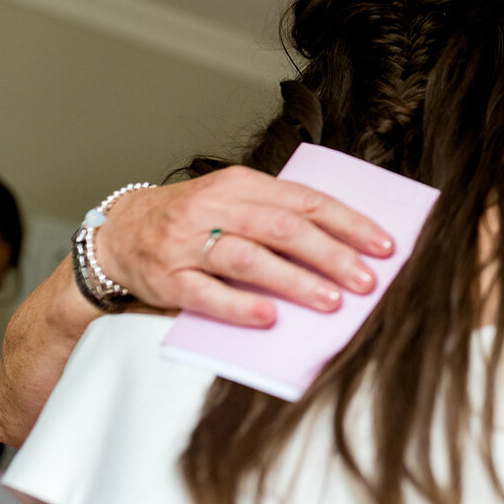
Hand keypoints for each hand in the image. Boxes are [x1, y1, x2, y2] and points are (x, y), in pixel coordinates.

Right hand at [94, 166, 394, 325]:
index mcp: (243, 185)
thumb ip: (281, 215)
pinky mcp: (169, 278)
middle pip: (283, 228)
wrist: (119, 231)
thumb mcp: (236, 200)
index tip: (384, 246)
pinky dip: (240, 306)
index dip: (349, 223)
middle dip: (331, 255)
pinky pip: (207, 294)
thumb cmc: (194, 219)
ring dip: (295, 280)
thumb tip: (347, 243)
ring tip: (331, 301)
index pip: (306, 201)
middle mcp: (218, 208)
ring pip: (249, 258)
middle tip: (366, 280)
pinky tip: (269, 318)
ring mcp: (191, 243)